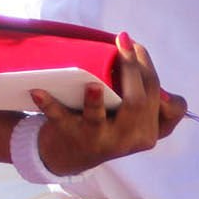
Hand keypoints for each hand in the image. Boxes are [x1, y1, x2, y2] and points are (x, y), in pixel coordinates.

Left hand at [35, 33, 186, 176]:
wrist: (69, 156)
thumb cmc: (107, 124)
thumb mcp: (134, 118)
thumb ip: (146, 95)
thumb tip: (139, 50)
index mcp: (148, 131)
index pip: (161, 100)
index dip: (151, 71)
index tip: (137, 46)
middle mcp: (128, 138)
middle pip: (137, 104)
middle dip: (132, 71)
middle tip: (123, 41)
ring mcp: (98, 140)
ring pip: (99, 120)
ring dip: (94, 102)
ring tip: (92, 85)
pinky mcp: (70, 136)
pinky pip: (60, 120)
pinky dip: (49, 105)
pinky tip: (37, 91)